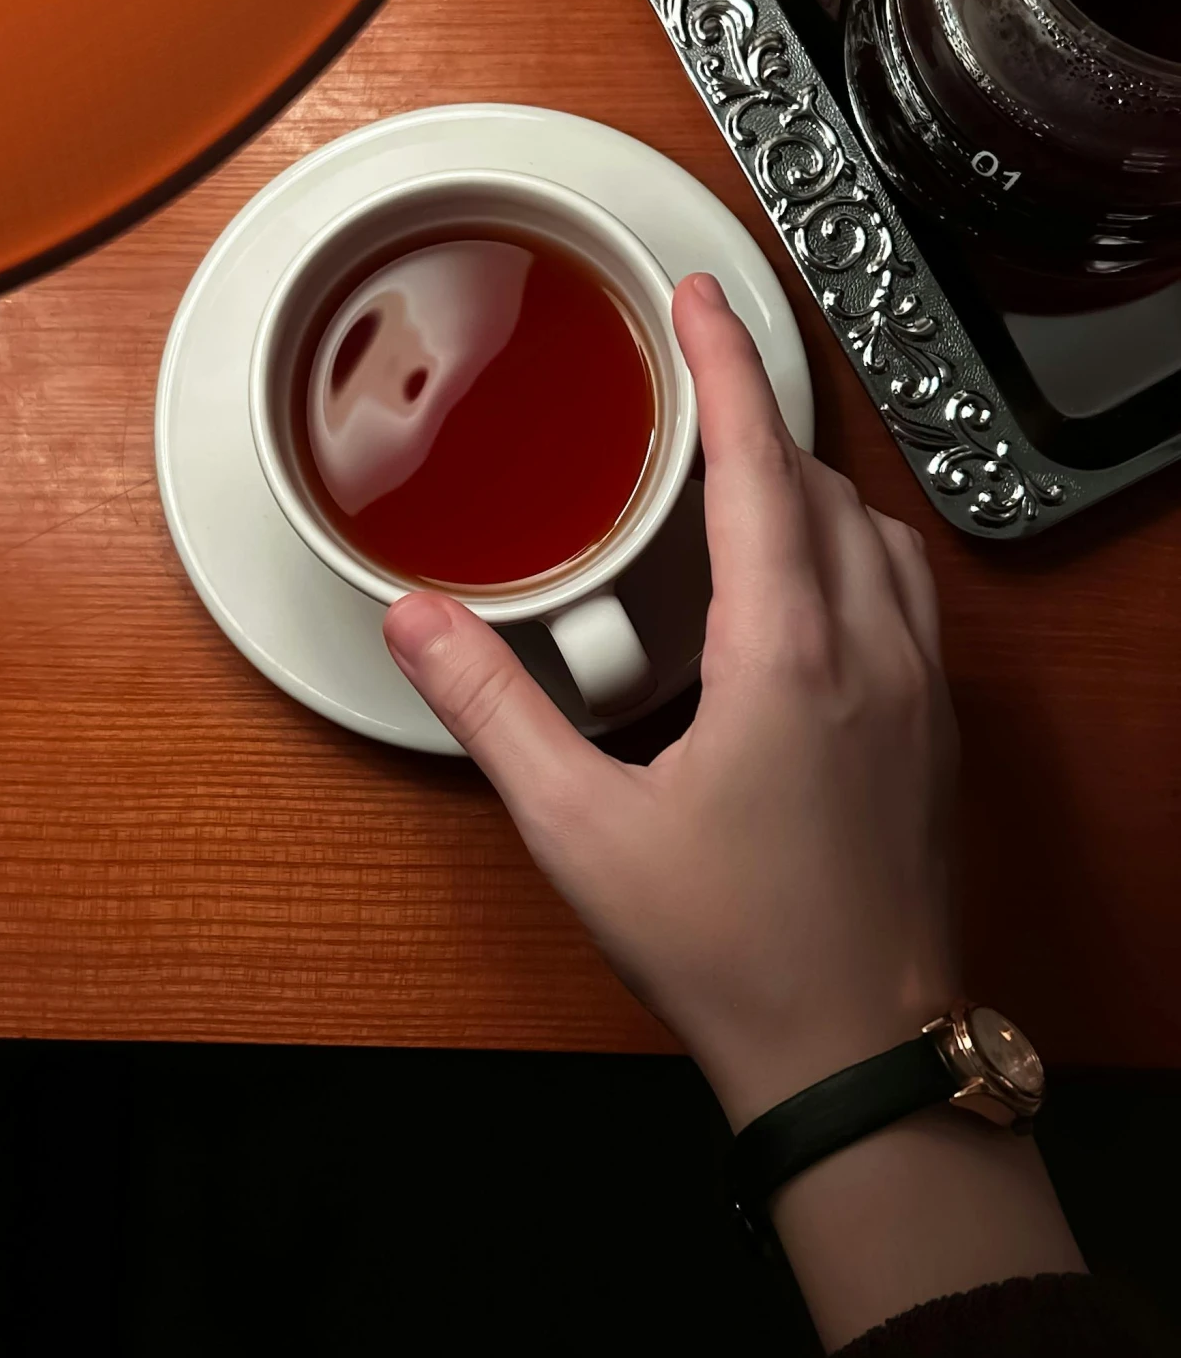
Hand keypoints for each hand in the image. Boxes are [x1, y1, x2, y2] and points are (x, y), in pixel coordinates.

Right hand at [384, 271, 957, 1130]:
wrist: (856, 1058)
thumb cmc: (734, 955)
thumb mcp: (580, 831)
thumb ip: (492, 712)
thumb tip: (420, 621)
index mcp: (790, 656)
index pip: (762, 465)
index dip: (727, 365)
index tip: (702, 299)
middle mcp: (875, 656)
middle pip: (827, 487)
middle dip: (760, 424)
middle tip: (696, 391)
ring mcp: (922, 696)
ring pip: (882, 537)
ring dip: (816, 489)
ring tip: (745, 483)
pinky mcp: (937, 738)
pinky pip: (910, 597)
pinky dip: (856, 553)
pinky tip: (807, 595)